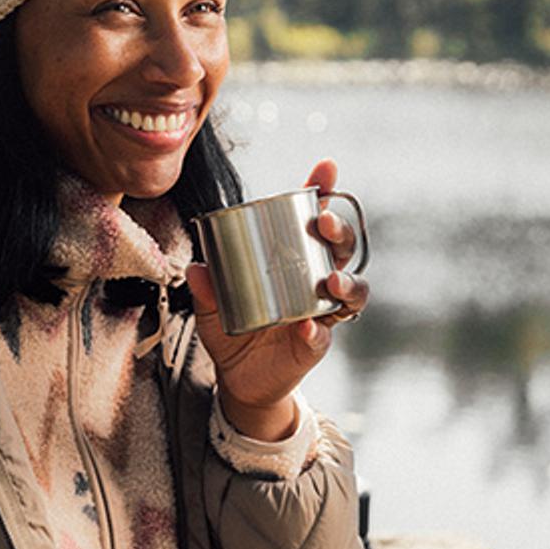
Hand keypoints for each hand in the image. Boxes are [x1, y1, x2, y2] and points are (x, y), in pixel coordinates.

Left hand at [185, 159, 368, 440]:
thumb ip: (206, 289)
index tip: (326, 168)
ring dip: (347, 282)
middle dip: (340, 230)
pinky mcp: (315, 344)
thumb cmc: (233, 331)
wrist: (240, 381)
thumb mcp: (212, 307)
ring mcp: (320, 312)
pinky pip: (324, 335)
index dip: (324, 193)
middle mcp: (315, 281)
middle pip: (342, 249)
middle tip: (324, 222)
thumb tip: (198, 266)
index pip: (312, 221)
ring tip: (331, 281)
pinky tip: (309, 328)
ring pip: (352, 289)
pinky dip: (318, 331)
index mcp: (294, 260)